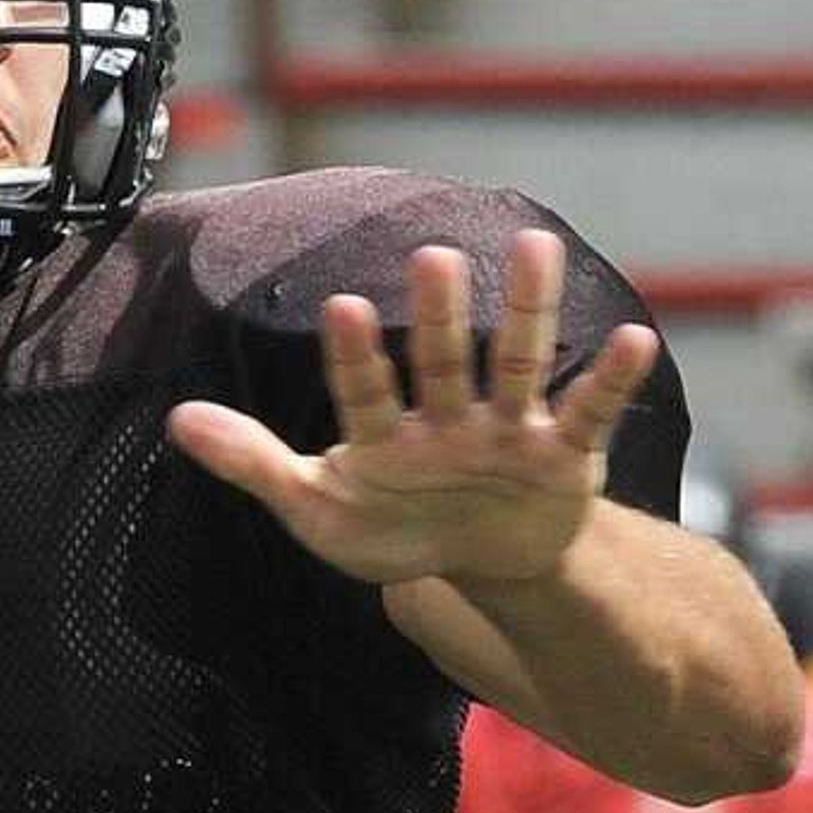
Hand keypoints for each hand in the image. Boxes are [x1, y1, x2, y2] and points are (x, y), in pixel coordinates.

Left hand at [165, 230, 660, 590]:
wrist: (479, 565)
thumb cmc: (392, 528)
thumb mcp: (319, 510)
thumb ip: (254, 463)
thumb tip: (176, 420)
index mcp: (383, 433)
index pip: (364, 390)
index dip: (355, 357)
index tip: (341, 307)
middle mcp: (446, 418)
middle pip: (440, 362)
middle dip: (437, 316)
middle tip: (432, 256)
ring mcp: (506, 430)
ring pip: (515, 363)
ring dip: (527, 310)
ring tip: (537, 247)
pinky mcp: (562, 453)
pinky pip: (589, 412)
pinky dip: (610, 380)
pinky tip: (635, 339)